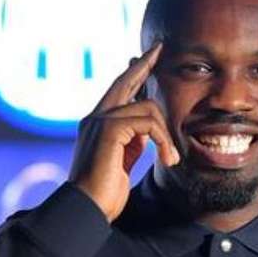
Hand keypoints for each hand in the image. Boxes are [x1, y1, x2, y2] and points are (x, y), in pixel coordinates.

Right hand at [69, 43, 179, 222]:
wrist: (86, 208)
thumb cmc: (104, 191)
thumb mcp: (123, 159)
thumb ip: (133, 139)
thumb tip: (148, 127)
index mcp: (97, 123)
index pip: (118, 90)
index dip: (134, 72)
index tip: (149, 56)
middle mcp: (95, 117)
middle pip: (124, 81)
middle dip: (144, 64)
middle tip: (160, 48)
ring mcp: (100, 121)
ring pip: (147, 107)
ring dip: (166, 133)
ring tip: (171, 158)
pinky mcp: (109, 130)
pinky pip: (148, 122)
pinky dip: (163, 139)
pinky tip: (167, 158)